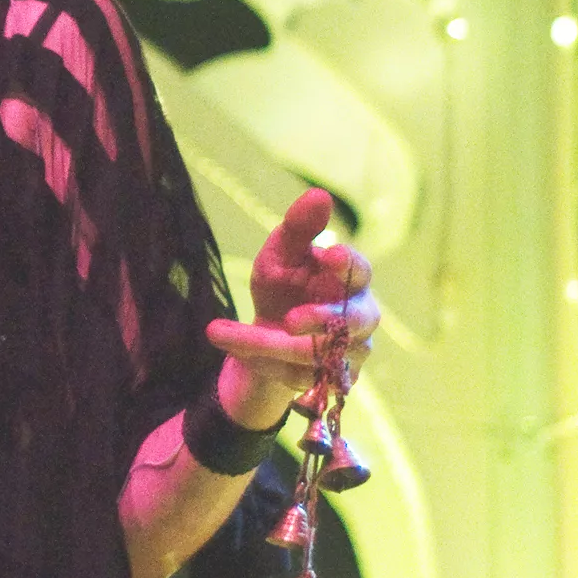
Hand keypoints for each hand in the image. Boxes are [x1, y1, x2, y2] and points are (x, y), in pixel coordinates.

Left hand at [206, 189, 378, 399]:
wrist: (268, 336)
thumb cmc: (282, 286)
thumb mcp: (280, 255)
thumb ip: (299, 228)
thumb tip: (319, 194)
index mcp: (349, 279)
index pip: (360, 270)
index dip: (348, 265)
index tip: (329, 257)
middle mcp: (359, 317)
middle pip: (353, 321)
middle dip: (322, 320)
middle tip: (290, 320)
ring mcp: (350, 353)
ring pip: (319, 355)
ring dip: (268, 345)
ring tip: (218, 332)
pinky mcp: (331, 382)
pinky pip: (302, 379)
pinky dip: (265, 367)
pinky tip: (238, 354)